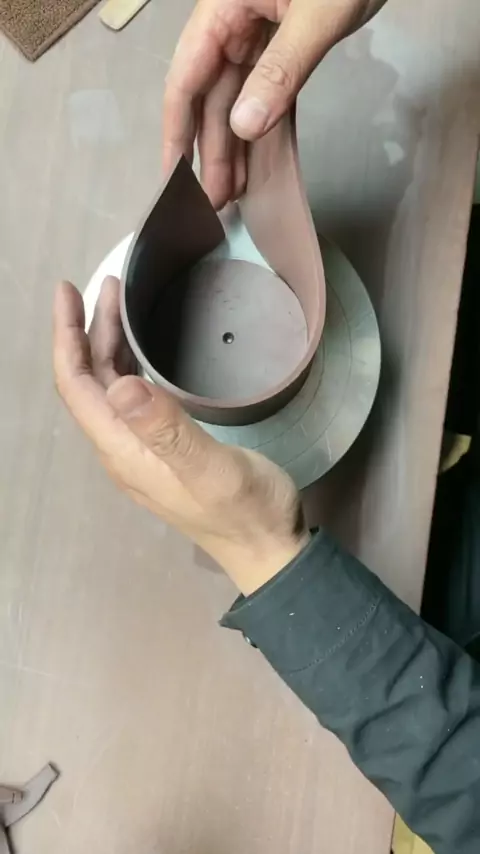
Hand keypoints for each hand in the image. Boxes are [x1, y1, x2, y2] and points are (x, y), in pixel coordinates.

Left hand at [53, 277, 308, 593]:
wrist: (268, 550)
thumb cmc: (246, 510)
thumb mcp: (211, 469)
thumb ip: (167, 429)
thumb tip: (121, 384)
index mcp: (124, 450)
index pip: (77, 387)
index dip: (66, 338)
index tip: (67, 292)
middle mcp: (123, 450)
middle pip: (90, 384)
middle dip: (88, 332)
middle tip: (106, 284)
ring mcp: (142, 453)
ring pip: (110, 392)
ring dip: (107, 347)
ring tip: (118, 305)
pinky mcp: (162, 453)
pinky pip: (131, 401)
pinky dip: (128, 366)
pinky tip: (142, 353)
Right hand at [163, 0, 385, 207]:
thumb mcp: (318, 14)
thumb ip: (281, 69)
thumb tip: (244, 125)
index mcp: (223, 8)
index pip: (186, 77)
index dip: (176, 130)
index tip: (174, 176)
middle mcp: (232, 23)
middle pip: (210, 96)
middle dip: (211, 149)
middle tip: (215, 200)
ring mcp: (256, 34)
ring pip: (235, 98)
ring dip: (234, 144)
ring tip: (234, 191)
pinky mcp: (281, 43)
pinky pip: (262, 90)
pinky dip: (260, 123)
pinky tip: (256, 156)